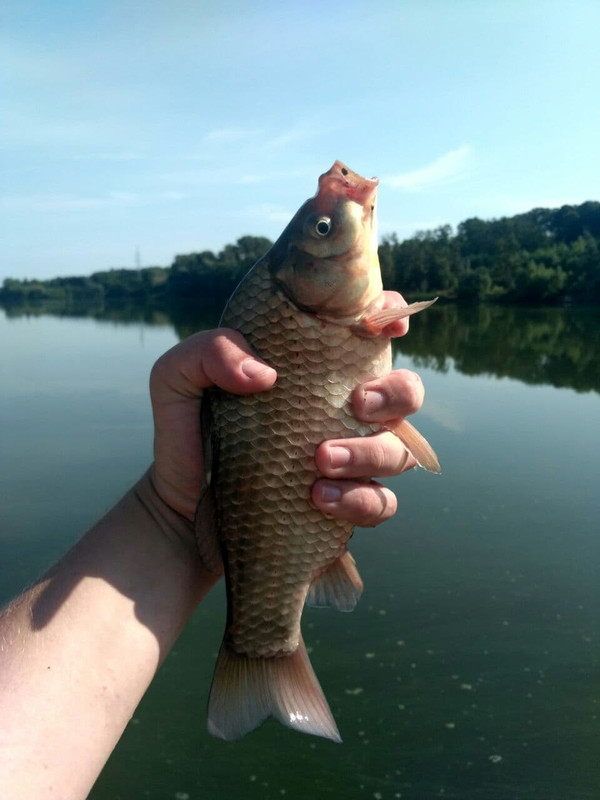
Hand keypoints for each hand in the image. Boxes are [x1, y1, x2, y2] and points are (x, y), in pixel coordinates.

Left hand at [149, 291, 422, 529]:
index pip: (370, 336)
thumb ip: (208, 352)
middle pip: (406, 394)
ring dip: (370, 453)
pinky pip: (380, 504)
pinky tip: (317, 498)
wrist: (178, 510)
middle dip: (395, 395)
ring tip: (320, 460)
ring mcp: (349, 460)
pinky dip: (359, 500)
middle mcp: (340, 412)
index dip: (390, 321)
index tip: (383, 326)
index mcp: (314, 372)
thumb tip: (265, 374)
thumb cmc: (185, 435)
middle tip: (357, 403)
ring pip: (399, 451)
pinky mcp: (344, 507)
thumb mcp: (177, 379)